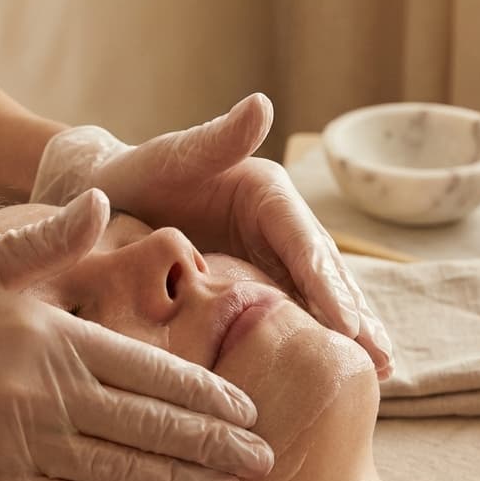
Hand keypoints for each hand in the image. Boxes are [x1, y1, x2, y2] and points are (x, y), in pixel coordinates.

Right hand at [0, 190, 272, 480]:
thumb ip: (50, 235)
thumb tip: (104, 198)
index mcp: (52, 337)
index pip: (149, 371)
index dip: (205, 395)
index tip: (248, 411)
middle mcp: (43, 393)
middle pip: (149, 427)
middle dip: (213, 447)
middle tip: (264, 462)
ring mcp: (17, 444)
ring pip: (119, 472)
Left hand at [31, 95, 393, 377]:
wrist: (98, 203)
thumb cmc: (131, 177)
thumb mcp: (168, 158)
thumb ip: (214, 140)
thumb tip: (262, 104)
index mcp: (266, 193)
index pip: (304, 241)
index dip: (328, 283)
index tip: (349, 323)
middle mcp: (276, 227)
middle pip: (323, 275)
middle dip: (354, 318)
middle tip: (380, 361)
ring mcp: (266, 260)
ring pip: (314, 300)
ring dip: (346, 336)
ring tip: (378, 375)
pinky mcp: (251, 287)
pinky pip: (285, 317)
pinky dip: (310, 343)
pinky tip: (332, 376)